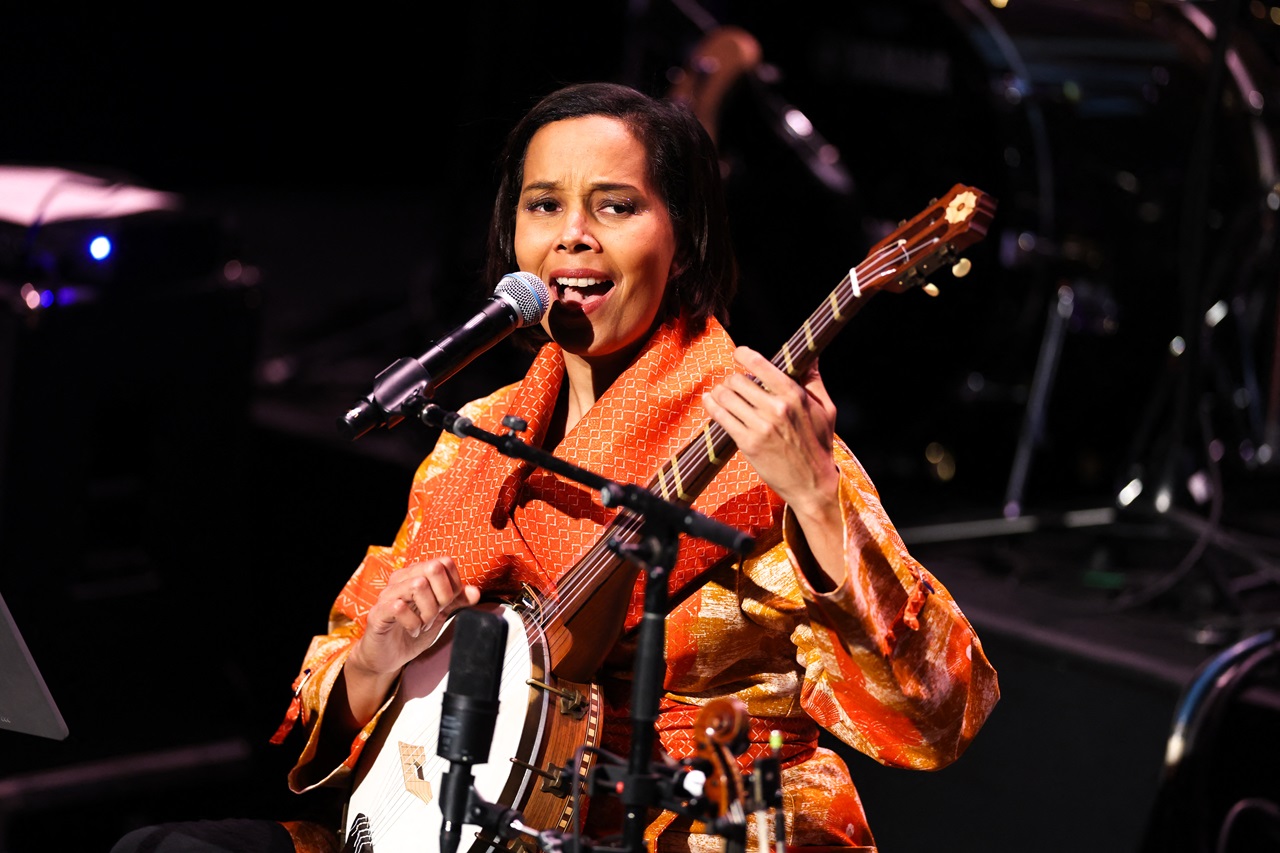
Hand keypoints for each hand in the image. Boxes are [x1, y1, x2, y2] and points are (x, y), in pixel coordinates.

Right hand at [350, 557, 480, 678]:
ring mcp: (387, 594)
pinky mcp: (378, 613)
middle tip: (436, 614)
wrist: (388, 656)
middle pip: (433, 568)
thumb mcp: (440, 614)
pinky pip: (399, 607)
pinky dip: (413, 624)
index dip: (453, 585)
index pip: (445, 562)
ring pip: (418, 585)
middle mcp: (401, 579)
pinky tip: (412, 631)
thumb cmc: (411, 630)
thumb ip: (457, 600)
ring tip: (423, 624)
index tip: (446, 604)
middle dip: (442, 596)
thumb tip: (476, 591)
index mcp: (416, 574)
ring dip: (428, 612)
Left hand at [702, 347, 838, 513]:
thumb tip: (810, 356)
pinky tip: (710, 402)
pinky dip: (712, 406)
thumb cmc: (820, 445)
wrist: (813, 484)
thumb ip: (814, 380)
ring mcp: (761, 426)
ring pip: (726, 396)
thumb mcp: (826, 409)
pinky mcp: (748, 443)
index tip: (738, 354)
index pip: (761, 365)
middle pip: (738, 380)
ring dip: (719, 392)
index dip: (744, 355)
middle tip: (732, 385)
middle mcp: (777, 408)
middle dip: (732, 380)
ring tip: (720, 394)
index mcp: (795, 395)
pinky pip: (721, 417)